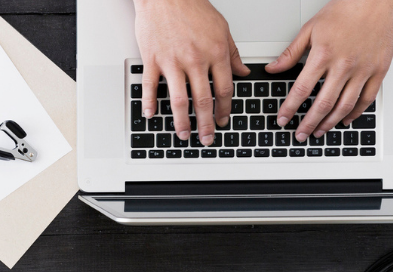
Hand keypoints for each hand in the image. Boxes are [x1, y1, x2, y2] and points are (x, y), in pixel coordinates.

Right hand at [133, 0, 248, 145]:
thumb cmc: (192, 8)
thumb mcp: (222, 28)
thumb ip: (232, 53)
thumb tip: (243, 72)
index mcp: (215, 53)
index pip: (223, 89)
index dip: (224, 109)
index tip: (222, 120)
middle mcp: (195, 60)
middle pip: (202, 100)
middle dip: (206, 124)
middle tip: (206, 138)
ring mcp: (172, 61)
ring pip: (178, 100)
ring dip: (181, 121)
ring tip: (184, 134)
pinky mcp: (152, 59)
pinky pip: (150, 87)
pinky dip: (149, 103)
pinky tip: (151, 115)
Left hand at [267, 0, 392, 140]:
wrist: (378, 1)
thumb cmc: (346, 10)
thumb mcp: (311, 28)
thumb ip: (291, 53)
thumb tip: (273, 68)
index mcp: (323, 55)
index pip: (301, 90)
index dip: (290, 108)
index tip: (283, 120)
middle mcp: (344, 65)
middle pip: (323, 104)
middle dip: (309, 123)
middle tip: (300, 134)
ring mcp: (363, 70)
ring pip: (345, 106)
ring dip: (330, 123)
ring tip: (319, 131)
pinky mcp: (378, 71)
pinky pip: (366, 99)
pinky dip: (355, 113)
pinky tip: (345, 119)